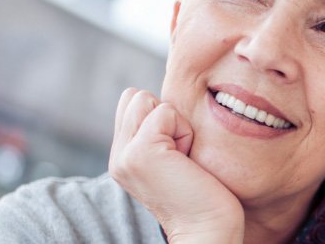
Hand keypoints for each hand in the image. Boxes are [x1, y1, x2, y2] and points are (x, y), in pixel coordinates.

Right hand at [108, 88, 243, 242]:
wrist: (208, 228)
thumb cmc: (203, 192)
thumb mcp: (172, 156)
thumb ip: (156, 131)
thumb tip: (158, 100)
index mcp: (122, 156)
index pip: (130, 102)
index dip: (161, 117)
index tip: (176, 152)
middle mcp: (117, 156)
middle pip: (136, 96)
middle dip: (166, 117)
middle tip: (179, 155)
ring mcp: (124, 154)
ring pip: (147, 100)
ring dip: (175, 124)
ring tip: (181, 157)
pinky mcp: (140, 152)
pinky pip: (165, 112)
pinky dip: (183, 132)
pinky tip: (185, 160)